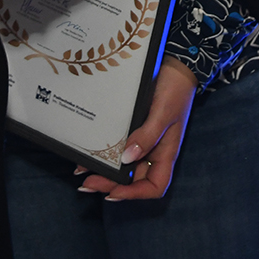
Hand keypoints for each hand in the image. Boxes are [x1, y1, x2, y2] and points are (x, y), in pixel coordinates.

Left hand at [72, 62, 196, 199]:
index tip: (112, 192)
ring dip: (105, 172)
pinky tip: (88, 153)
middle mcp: (154, 151)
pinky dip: (104, 152)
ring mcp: (143, 140)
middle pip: (134, 179)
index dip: (134, 194)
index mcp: (166, 152)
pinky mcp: (134, 128)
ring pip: (124, 165)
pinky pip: (119, 146)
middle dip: (111, 184)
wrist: (175, 64)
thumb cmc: (175, 89)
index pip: (155, 186)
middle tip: (88, 182)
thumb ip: (147, 136)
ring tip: (82, 172)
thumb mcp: (163, 112)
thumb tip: (127, 159)